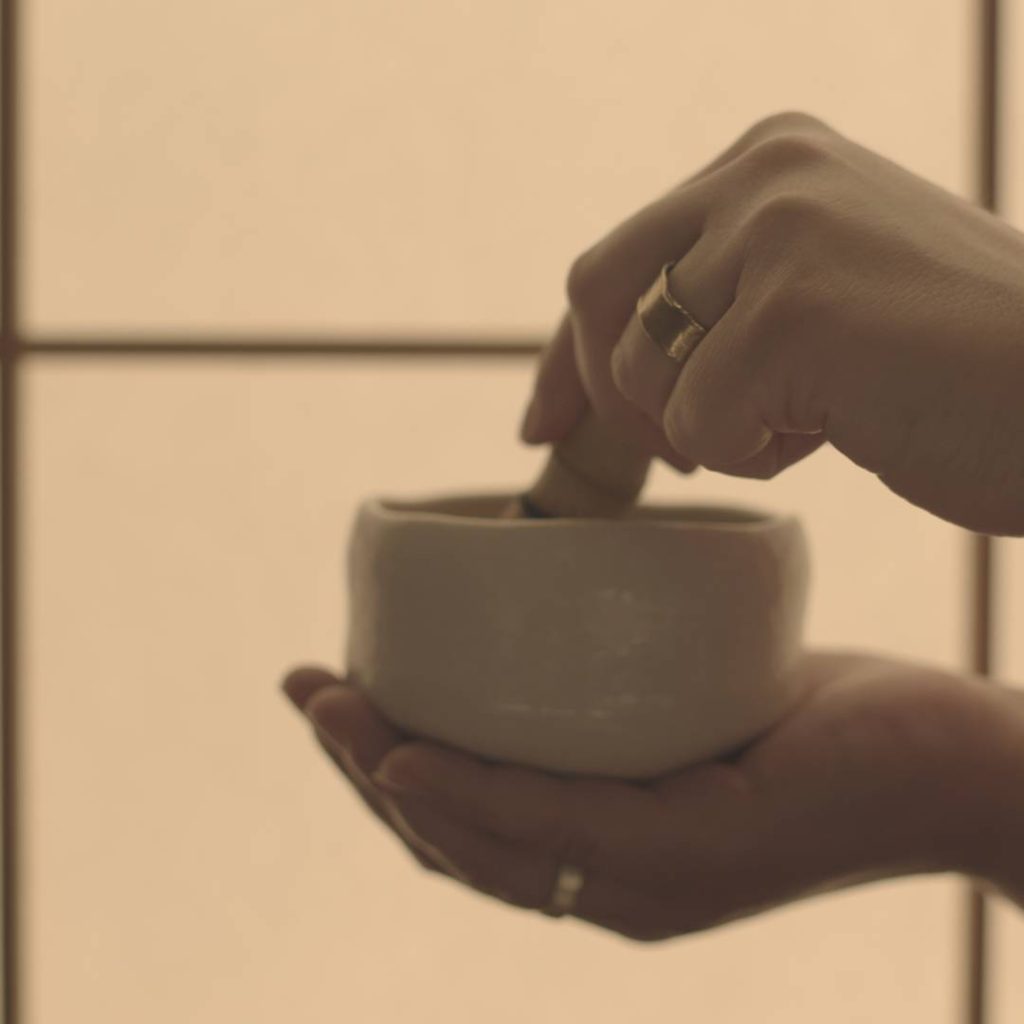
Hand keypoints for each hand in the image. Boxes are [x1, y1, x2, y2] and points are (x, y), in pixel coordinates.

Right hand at [281, 651, 1023, 940]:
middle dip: (362, 769)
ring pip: (487, 844)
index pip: (469, 819)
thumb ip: (628, 666)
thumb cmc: (829, 713)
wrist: (959, 758)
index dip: (381, 767)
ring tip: (330, 711)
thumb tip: (554, 582)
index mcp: (610, 845)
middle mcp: (618, 882)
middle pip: (455, 837)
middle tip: (304, 692)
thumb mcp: (701, 681)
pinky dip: (474, 796)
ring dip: (390, 781)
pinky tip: (408, 756)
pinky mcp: (700, 854)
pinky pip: (562, 828)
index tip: (327, 691)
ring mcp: (655, 882)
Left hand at [521, 111, 1023, 535]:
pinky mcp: (794, 311)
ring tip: (805, 422)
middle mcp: (763, 172)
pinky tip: (833, 432)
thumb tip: (613, 355)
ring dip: (708, 427)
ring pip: (645, 371)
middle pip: (595, 298)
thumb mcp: (822, 296)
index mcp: (768, 160)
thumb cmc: (955, 364)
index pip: (613, 262)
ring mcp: (778, 232)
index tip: (541, 428)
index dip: (563, 358)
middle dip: (609, 395)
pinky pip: (699, 422)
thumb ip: (725, 296)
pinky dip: (752, 453)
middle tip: (674, 454)